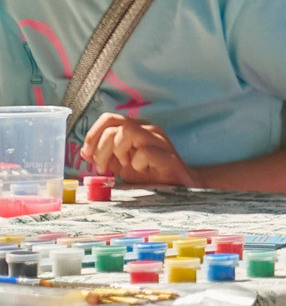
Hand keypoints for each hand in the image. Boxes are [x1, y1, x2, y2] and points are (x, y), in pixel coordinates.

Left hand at [81, 111, 198, 186]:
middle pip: (115, 124)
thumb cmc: (150, 174)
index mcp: (137, 128)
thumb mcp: (121, 165)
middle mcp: (148, 129)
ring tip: (121, 167)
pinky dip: (135, 163)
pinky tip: (140, 171)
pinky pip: (144, 152)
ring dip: (116, 152)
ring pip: (127, 131)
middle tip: (101, 167)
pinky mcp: (168, 156)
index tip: (87, 154)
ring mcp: (160, 141)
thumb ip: (105, 156)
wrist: (179, 187)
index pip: (110, 119)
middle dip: (100, 147)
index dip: (93, 135)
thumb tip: (85, 152)